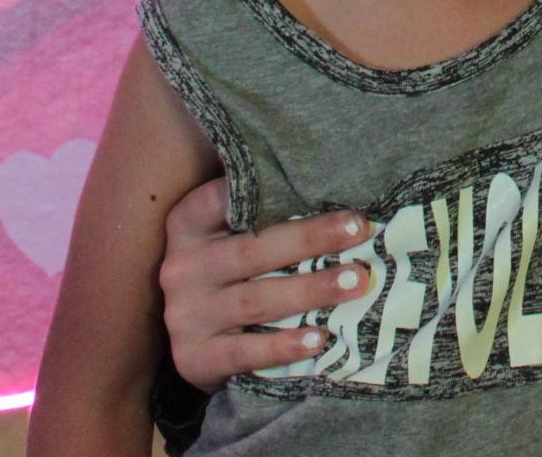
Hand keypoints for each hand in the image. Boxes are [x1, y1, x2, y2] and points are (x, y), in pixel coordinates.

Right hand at [159, 178, 375, 388]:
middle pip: (252, 251)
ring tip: (355, 282)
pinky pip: (244, 352)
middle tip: (359, 230)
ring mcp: (185, 316)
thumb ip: (262, 218)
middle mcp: (182, 269)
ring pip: (255, 300)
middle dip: (310, 239)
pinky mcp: (194, 358)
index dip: (262, 190)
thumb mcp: (227, 238)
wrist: (184, 344)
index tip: (314, 183)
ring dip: (309, 290)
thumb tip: (339, 200)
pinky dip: (282, 346)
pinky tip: (318, 339)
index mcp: (188, 227)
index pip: (220, 200)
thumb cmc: (225, 276)